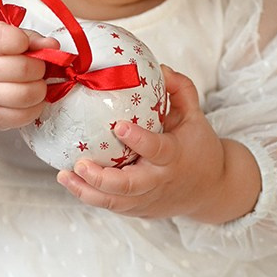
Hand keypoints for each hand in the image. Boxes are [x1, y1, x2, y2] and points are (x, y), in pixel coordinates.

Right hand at [0, 22, 57, 143]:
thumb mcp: (0, 38)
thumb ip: (30, 38)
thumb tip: (53, 46)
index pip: (3, 39)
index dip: (22, 40)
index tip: (24, 44)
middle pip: (22, 69)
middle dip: (39, 67)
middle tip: (37, 67)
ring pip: (26, 95)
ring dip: (40, 89)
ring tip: (35, 84)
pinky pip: (24, 116)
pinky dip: (35, 108)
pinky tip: (30, 100)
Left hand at [56, 66, 261, 222]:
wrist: (211, 190)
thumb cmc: (199, 147)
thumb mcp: (195, 116)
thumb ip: (180, 90)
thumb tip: (160, 67)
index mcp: (174, 156)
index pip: (156, 149)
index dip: (138, 140)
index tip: (118, 126)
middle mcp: (159, 181)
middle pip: (129, 186)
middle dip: (101, 178)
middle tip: (80, 163)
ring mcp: (147, 199)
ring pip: (114, 202)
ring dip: (87, 191)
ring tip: (64, 176)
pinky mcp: (138, 210)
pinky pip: (111, 206)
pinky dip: (90, 196)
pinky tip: (71, 182)